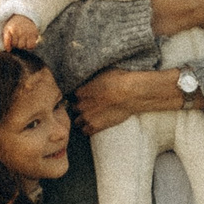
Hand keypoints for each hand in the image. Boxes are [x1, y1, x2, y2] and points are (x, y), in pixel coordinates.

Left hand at [1, 14, 40, 50]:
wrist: (25, 16)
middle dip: (16, 44)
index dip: (7, 46)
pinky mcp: (34, 34)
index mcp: (10, 28)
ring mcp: (26, 32)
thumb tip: (9, 50)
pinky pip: (31, 46)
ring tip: (23, 39)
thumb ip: (6, 39)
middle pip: (15, 45)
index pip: (7, 42)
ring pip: (22, 46)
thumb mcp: (7, 29)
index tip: (8, 48)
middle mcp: (18, 30)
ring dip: (22, 45)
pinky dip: (30, 46)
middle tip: (17, 38)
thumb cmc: (14, 25)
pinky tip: (28, 41)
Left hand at [71, 67, 186, 133]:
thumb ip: (93, 78)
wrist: (130, 94)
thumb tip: (91, 75)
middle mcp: (80, 104)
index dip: (79, 95)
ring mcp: (87, 116)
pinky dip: (88, 128)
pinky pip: (85, 131)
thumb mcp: (103, 72)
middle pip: (73, 107)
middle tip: (89, 105)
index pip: (72, 94)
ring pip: (77, 120)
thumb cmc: (120, 80)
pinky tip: (94, 124)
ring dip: (82, 118)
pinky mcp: (95, 126)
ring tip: (91, 116)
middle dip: (80, 106)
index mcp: (80, 90)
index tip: (85, 95)